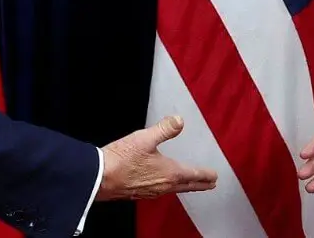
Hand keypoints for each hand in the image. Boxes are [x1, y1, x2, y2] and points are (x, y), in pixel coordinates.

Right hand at [96, 115, 217, 200]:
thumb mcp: (145, 138)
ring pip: (175, 189)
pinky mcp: (139, 193)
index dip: (205, 175)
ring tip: (191, 184)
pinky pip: (161, 191)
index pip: (193, 175)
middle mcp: (163, 185)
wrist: (99, 178)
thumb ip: (164, 129)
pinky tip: (164, 185)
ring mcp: (151, 191)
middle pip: (187, 185)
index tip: (215, 177)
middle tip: (210, 184)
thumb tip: (180, 120)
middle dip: (200, 184)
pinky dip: (170, 188)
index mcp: (169, 173)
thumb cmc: (121, 159)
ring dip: (186, 186)